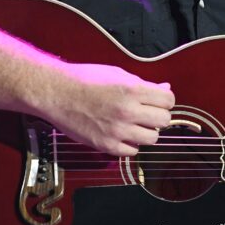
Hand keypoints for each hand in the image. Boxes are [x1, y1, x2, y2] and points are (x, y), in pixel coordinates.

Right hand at [41, 63, 174, 156]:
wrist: (56, 93)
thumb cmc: (85, 79)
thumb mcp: (118, 74)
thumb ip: (144, 84)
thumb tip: (165, 90)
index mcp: (132, 90)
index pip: (169, 100)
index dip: (165, 100)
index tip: (157, 101)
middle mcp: (127, 111)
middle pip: (164, 120)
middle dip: (158, 115)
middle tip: (147, 112)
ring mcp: (117, 131)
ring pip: (152, 138)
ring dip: (147, 131)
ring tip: (134, 124)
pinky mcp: (106, 145)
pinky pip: (133, 151)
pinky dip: (131, 144)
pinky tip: (122, 134)